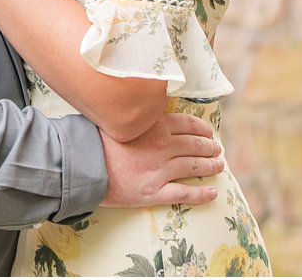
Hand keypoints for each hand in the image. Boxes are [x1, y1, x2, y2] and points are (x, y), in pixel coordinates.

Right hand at [99, 113, 223, 207]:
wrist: (83, 165)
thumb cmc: (97, 139)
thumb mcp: (120, 118)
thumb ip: (139, 115)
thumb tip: (148, 107)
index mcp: (155, 126)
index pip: (188, 124)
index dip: (202, 129)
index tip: (209, 133)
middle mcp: (162, 146)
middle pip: (195, 146)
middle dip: (210, 148)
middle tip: (216, 150)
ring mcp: (160, 170)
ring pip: (194, 167)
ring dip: (210, 166)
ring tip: (218, 166)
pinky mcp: (154, 192)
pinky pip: (184, 193)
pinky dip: (201, 194)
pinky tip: (212, 193)